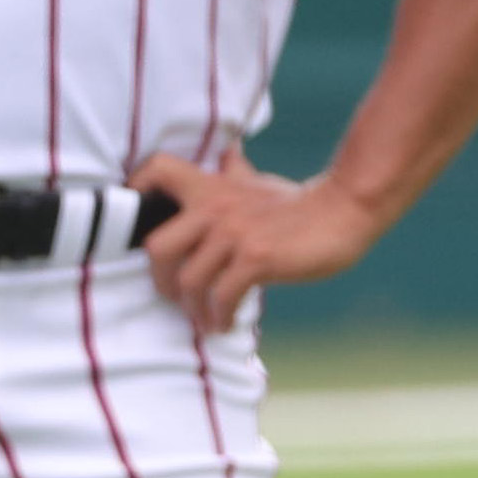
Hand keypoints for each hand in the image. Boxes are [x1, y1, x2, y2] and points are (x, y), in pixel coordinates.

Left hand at [133, 146, 383, 334]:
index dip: (137, 188)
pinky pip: (222, 296)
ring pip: (188, 280)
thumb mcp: (257, 184)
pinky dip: (219, 316)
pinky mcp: (257, 258)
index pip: (159, 170)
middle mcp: (215, 208)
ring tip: (204, 320)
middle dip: (160, 280)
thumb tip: (227, 153)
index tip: (134, 220)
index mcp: (211, 187)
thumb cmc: (297, 202)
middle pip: (157, 247)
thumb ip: (234, 174)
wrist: (344, 210)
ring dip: (192, 309)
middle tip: (174, 297)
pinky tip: (225, 323)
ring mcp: (234, 234)